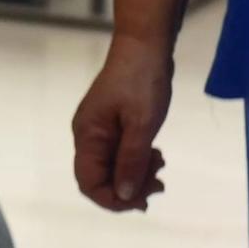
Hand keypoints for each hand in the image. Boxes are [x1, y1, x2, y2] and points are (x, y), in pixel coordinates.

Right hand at [70, 35, 172, 210]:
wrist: (144, 46)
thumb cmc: (142, 80)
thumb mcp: (142, 124)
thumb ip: (132, 161)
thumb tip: (125, 195)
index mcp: (87, 136)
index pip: (88, 183)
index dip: (113, 200)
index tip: (143, 201)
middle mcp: (87, 136)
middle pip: (100, 179)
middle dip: (129, 189)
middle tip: (160, 185)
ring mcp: (99, 131)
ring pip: (112, 168)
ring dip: (136, 175)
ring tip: (161, 167)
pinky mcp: (111, 125)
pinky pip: (119, 154)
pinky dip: (137, 162)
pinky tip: (155, 156)